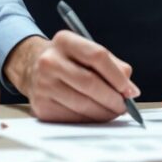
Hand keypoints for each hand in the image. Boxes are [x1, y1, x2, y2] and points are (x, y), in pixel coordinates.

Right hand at [5, 32, 136, 122]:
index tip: (129, 90)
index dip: (117, 76)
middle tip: (124, 106)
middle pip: (90, 83)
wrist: (31, 67)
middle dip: (112, 98)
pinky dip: (89, 120)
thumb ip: (113, 65)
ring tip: (113, 112)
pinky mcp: (41, 106)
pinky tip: (95, 116)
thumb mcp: (86, 52)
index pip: (97, 56)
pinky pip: (73, 117)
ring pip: (83, 104)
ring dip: (104, 113)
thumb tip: (130, 90)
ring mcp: (42, 85)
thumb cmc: (67, 61)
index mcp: (64, 41)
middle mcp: (49, 61)